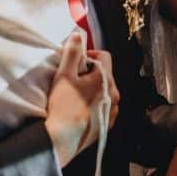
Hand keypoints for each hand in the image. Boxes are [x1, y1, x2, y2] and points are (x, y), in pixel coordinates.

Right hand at [45, 32, 119, 166]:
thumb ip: (72, 53)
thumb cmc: (62, 106)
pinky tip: (80, 109)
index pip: (105, 56)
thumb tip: (78, 35)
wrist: (61, 139)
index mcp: (107, 80)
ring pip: (105, 91)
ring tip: (76, 95)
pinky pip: (104, 107)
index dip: (90, 55)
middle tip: (73, 78)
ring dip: (93, 89)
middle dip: (91, 72)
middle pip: (105, 74)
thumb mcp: (64, 75)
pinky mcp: (107, 125)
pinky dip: (95, 104)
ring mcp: (112, 111)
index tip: (77, 61)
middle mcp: (115, 95)